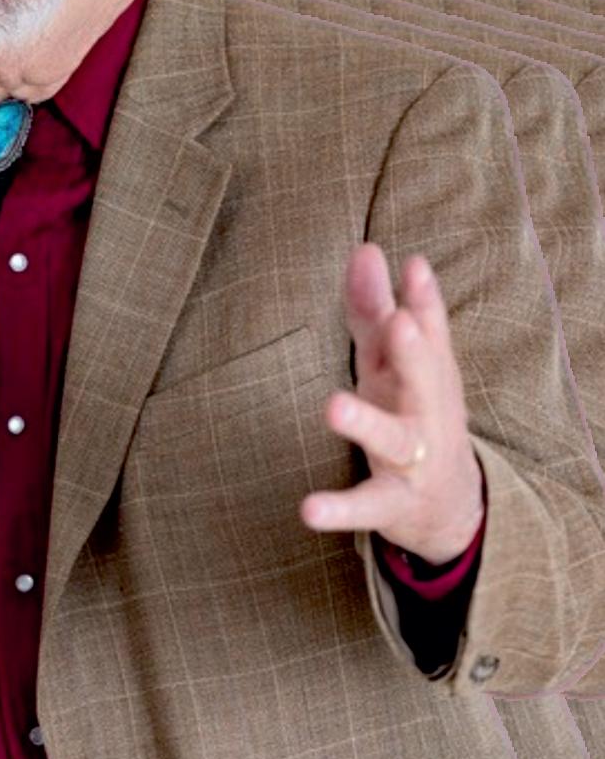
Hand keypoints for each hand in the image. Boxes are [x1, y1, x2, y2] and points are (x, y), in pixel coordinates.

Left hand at [302, 244, 485, 563]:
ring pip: (393, 439)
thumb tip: (365, 249)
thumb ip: (375, 309)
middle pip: (425, 379)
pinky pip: (366, 505)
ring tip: (332, 406)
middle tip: (403, 322)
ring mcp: (413, 459)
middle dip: (417, 352)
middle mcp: (426, 413)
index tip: (416, 266)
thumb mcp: (392, 364)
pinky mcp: (393, 503)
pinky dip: (339, 508)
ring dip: (366, 423)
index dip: (426, 301)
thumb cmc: (412, 414)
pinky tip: (308, 509)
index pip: (431, 332)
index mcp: (426, 375)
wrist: (450, 504)